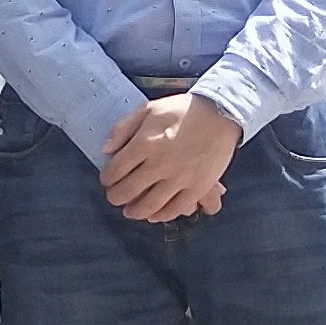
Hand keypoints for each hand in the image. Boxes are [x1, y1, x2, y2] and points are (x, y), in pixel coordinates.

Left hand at [99, 91, 240, 225]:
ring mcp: (180, 178)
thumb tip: (105, 150)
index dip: (107, 179)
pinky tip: (155, 215)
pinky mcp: (199, 187)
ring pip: (150, 205)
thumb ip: (123, 128)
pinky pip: (177, 208)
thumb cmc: (181, 110)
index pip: (115, 170)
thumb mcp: (148, 109)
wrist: (220, 112)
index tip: (107, 181)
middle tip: (114, 198)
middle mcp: (159, 163)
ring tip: (130, 211)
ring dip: (136, 211)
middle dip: (116, 197)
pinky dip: (163, 215)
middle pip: (128, 190)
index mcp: (145, 143)